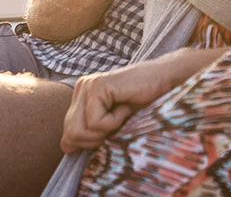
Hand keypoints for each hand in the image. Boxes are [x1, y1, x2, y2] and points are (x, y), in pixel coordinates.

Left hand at [60, 49, 221, 152]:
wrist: (166, 83)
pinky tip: (126, 107)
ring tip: (122, 113)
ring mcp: (88, 85)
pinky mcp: (98, 86)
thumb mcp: (112, 124)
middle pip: (72, 133)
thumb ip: (88, 133)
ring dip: (107, 130)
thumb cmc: (144, 104)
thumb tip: (65, 148)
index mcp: (81, 95)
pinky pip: (95, 122)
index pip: (68, 132)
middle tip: (118, 123)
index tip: (112, 128)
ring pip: (80, 130)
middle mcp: (81, 88)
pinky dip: (114, 122)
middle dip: (96, 138)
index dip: (90, 141)